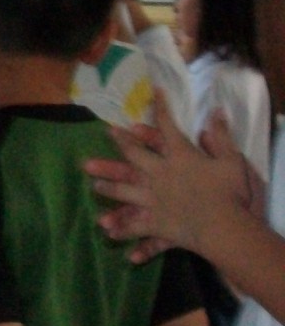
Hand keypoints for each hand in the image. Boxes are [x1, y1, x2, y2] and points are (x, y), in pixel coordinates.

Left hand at [84, 91, 257, 261]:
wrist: (222, 225)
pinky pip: (133, 227)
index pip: (167, 127)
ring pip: (123, 190)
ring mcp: (151, 199)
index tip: (154, 92)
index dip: (161, 108)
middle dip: (121, 143)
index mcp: (178, 157)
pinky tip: (108, 233)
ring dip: (108, 186)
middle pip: (133, 156)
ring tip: (94, 184)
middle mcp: (158, 174)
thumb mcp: (231, 160)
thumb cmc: (229, 192)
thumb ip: (221, 137)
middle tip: (107, 133)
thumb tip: (216, 112)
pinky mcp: (152, 222)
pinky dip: (121, 230)